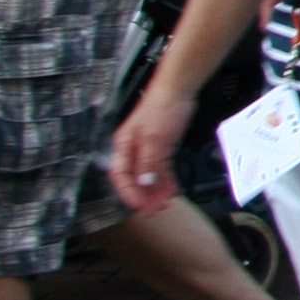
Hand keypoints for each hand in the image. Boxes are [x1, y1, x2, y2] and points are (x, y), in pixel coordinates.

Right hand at [107, 91, 195, 214]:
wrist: (179, 89)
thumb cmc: (161, 107)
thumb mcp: (154, 138)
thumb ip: (148, 162)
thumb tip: (144, 184)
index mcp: (124, 145)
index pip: (120, 175)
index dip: (127, 192)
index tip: (138, 206)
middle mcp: (134, 149)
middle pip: (135, 178)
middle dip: (143, 196)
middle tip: (152, 210)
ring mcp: (149, 148)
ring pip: (150, 176)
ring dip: (156, 191)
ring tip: (163, 204)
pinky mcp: (163, 146)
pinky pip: (163, 169)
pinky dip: (167, 180)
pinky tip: (172, 191)